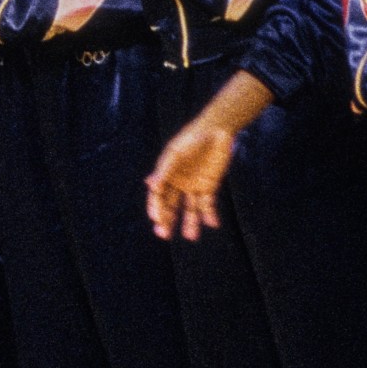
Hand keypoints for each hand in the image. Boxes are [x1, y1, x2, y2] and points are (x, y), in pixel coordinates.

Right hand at [147, 117, 237, 239]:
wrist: (216, 130)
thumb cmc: (192, 138)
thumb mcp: (177, 153)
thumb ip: (165, 170)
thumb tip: (150, 186)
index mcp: (165, 174)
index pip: (157, 196)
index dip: (155, 208)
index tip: (156, 219)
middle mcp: (177, 183)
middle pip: (170, 206)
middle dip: (167, 220)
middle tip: (164, 235)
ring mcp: (192, 186)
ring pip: (189, 209)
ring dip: (190, 223)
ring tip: (191, 236)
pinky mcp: (208, 186)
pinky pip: (207, 204)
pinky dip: (209, 215)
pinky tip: (212, 223)